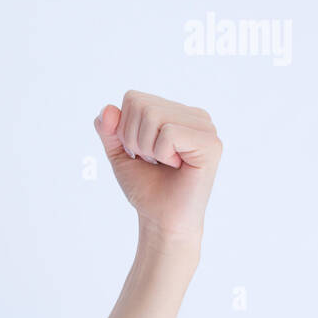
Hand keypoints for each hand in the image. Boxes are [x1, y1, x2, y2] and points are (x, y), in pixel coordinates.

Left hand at [93, 91, 222, 245]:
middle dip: (134, 139)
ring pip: (153, 116)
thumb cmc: (146, 188)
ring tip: (165, 163)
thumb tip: (106, 109)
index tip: (141, 153)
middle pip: (142, 105)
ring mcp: (205, 127)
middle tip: (153, 160)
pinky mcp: (211, 143)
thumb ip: (110, 131)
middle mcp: (194, 116)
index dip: (124, 129)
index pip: (133, 98)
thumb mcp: (120, 154)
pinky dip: (162, 153)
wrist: (162, 219)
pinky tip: (177, 166)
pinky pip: (169, 133)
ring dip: (148, 147)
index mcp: (176, 113)